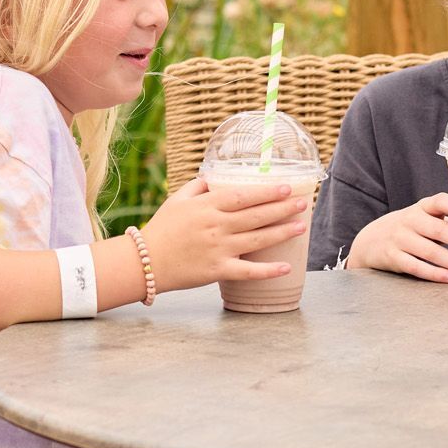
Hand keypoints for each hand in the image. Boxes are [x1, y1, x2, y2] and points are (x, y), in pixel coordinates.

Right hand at [141, 176, 309, 291]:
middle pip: (256, 215)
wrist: (143, 263)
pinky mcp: (218, 271)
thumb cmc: (161, 229)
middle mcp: (216, 226)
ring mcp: (218, 249)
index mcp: (207, 206)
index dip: (268, 191)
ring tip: (301, 226)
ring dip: (282, 232)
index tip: (287, 187)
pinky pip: (248, 271)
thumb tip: (215, 176)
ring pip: (258, 239)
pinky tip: (286, 267)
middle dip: (283, 208)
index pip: (244, 196)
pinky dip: (268, 271)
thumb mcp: (177, 200)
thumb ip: (198, 186)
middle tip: (304, 202)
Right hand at [347, 194, 447, 282]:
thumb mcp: (424, 216)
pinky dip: (435, 274)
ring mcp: (399, 239)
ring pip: (431, 252)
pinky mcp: (393, 258)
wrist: (370, 240)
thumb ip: (447, 219)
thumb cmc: (411, 228)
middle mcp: (410, 220)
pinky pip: (416, 266)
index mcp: (422, 207)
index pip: (440, 201)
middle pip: (440, 231)